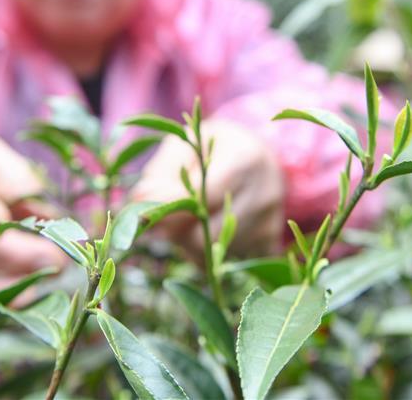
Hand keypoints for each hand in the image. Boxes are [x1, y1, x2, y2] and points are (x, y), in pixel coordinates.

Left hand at [131, 119, 283, 257]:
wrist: (257, 156)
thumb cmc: (212, 148)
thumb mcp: (185, 145)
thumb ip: (161, 172)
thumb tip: (139, 202)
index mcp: (246, 159)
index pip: (202, 197)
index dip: (169, 209)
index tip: (145, 214)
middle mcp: (266, 191)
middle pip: (208, 235)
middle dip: (176, 233)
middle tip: (163, 221)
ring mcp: (271, 220)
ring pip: (215, 254)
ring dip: (189, 244)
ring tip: (185, 221)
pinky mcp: (271, 241)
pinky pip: (228, 265)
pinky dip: (210, 256)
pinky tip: (206, 233)